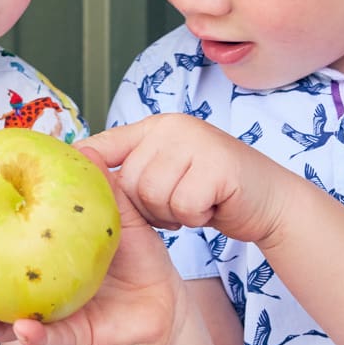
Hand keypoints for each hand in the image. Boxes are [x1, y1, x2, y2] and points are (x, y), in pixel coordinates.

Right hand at [0, 143, 186, 344]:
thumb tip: (82, 146)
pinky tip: (24, 329)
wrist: (169, 305)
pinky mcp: (78, 340)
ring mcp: (51, 320)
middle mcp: (32, 293)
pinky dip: (36, 338)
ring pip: (6, 325)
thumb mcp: (119, 216)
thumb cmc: (137, 257)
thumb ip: (99, 188)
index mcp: (33, 259)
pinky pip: (52, 341)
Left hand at [85, 115, 287, 243]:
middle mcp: (172, 127)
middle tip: (176, 206)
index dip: (85, 170)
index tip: (73, 192)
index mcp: (154, 127)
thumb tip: (83, 171)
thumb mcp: (168, 173)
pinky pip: (182, 205)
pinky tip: (211, 207)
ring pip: (152, 195)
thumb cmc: (212, 192)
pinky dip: (195, 218)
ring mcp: (196, 141)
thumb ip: (133, 170)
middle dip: (147, 208)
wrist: (269, 200)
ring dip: (172, 214)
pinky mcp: (217, 165)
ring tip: (194, 204)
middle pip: (127, 182)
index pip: (102, 145)